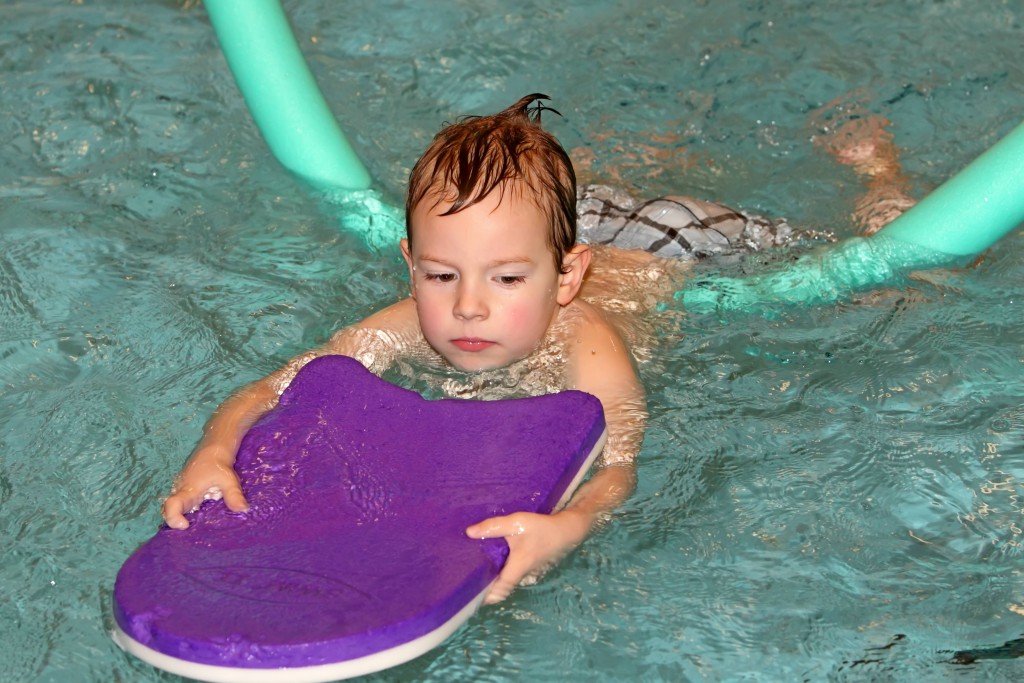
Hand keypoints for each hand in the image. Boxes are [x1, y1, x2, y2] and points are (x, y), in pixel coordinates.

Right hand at [160, 448, 248, 529]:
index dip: (173, 518)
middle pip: (167, 510)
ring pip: (173, 507)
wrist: (213, 449)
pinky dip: (184, 512)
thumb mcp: (229, 480)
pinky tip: (198, 518)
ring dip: (179, 517)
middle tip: (190, 530)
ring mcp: (180, 491)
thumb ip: (234, 496)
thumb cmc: (219, 464)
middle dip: (174, 522)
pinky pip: (179, 504)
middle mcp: (180, 491)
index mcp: (188, 490)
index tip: (184, 525)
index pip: (172, 505)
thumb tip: (243, 510)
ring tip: (194, 527)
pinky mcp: (184, 490)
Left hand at [465, 509, 591, 604]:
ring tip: (476, 570)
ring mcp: (527, 571)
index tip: (470, 596)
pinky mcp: (530, 565)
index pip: (499, 590)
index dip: (485, 597)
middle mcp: (522, 573)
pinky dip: (502, 572)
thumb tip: (469, 532)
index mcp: (517, 567)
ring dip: (494, 579)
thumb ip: (493, 526)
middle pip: (501, 588)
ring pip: (507, 581)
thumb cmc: (541, 528)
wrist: (567, 530)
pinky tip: (493, 560)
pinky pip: (513, 573)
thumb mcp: (516, 523)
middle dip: (486, 588)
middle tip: (468, 581)